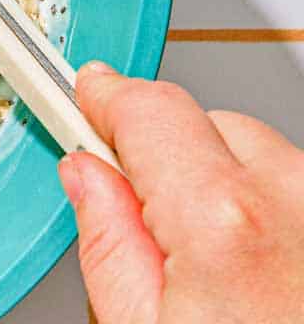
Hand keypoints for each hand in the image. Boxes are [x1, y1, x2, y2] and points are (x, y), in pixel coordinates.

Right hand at [60, 61, 303, 322]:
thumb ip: (107, 241)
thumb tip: (86, 177)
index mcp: (222, 222)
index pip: (149, 109)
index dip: (105, 97)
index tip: (83, 92)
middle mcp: (295, 204)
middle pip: (208, 126)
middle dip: (169, 154)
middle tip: (148, 218)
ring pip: (264, 158)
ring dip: (229, 185)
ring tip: (223, 269)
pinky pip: (302, 194)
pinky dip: (276, 214)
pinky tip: (266, 274)